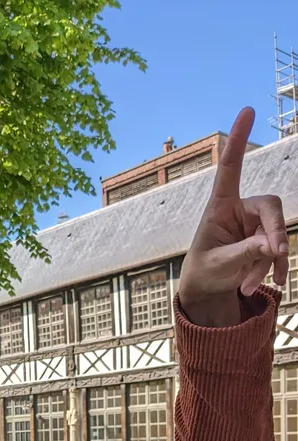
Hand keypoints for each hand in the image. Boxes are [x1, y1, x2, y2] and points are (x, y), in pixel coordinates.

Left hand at [179, 106, 288, 325]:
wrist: (206, 289)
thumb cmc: (203, 272)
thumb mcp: (218, 265)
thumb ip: (243, 253)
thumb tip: (272, 246)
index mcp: (220, 206)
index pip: (230, 168)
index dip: (238, 139)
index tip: (247, 110)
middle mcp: (240, 210)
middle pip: (271, 207)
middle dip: (277, 232)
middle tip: (277, 255)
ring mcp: (255, 225)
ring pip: (277, 234)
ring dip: (269, 262)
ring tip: (246, 287)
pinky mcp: (265, 240)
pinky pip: (277, 251)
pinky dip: (272, 269)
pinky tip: (264, 285)